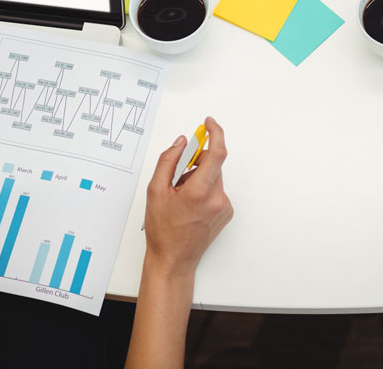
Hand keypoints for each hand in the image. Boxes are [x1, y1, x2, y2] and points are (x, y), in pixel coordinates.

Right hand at [143, 117, 232, 275]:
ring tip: (181, 196)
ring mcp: (224, 207)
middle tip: (178, 174)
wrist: (174, 260)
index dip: (215, 133)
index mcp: (199, 192)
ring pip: (214, 177)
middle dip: (196, 162)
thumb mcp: (155, 191)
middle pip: (213, 164)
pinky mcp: (226, 212)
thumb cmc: (163, 230)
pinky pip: (216, 190)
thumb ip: (168, 161)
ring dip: (199, 178)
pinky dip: (204, 189)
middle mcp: (217, 199)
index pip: (217, 153)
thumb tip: (181, 142)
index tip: (208, 124)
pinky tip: (190, 205)